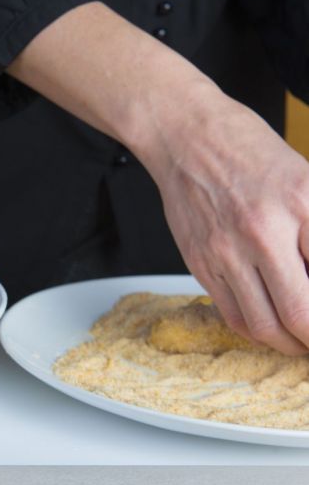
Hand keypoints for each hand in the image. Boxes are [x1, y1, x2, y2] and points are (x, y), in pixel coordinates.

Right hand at [146, 89, 308, 353]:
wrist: (187, 140)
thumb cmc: (246, 150)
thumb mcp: (306, 178)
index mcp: (302, 203)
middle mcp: (263, 232)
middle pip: (300, 314)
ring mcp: (226, 251)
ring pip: (263, 325)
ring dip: (288, 344)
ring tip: (298, 341)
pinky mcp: (200, 264)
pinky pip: (232, 314)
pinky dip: (255, 331)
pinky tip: (268, 326)